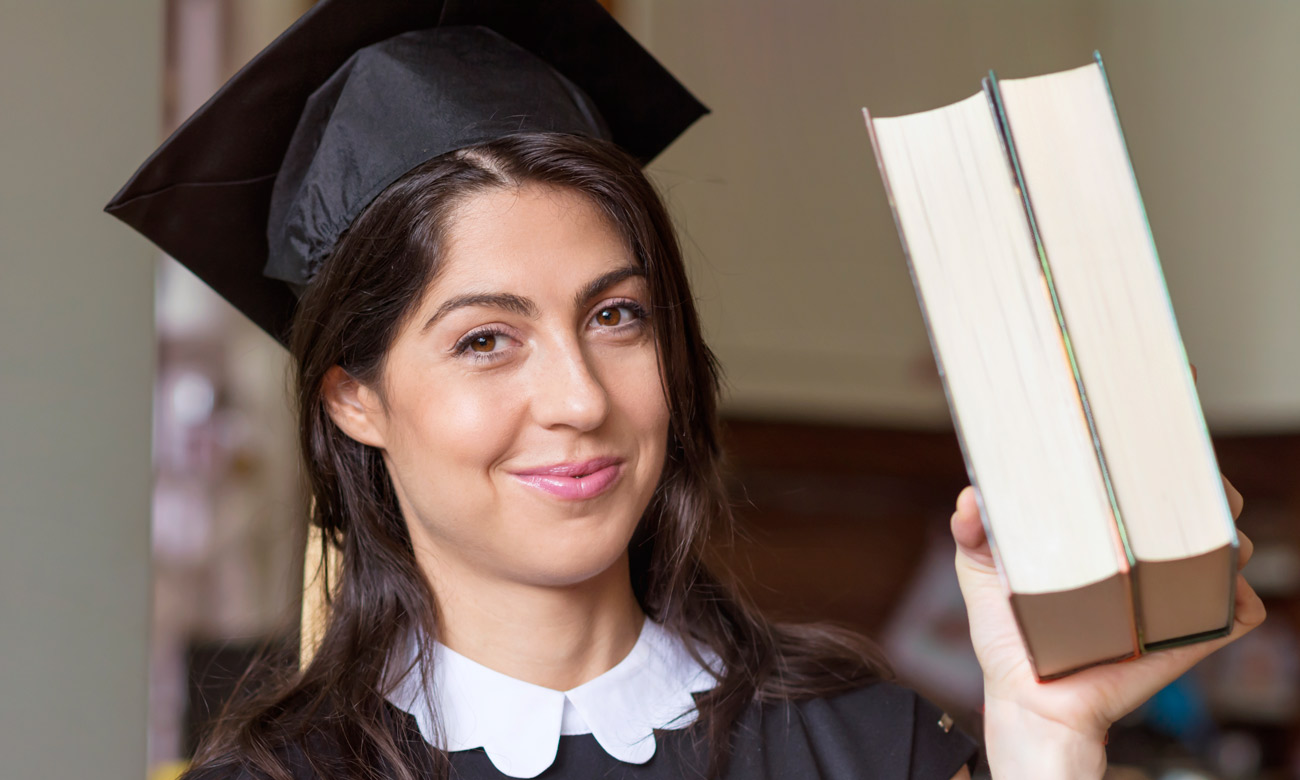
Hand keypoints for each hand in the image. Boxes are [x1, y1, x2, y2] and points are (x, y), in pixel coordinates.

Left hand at [951, 364, 1265, 777]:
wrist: (1032, 699)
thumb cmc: (1012, 628)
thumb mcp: (982, 566)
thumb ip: (974, 526)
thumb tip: (970, 499)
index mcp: (1107, 519)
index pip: (1146, 462)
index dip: (1162, 425)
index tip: (1168, 385)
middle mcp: (1149, 544)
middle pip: (1199, 489)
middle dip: (1198, 471)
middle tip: (1177, 468)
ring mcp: (1180, 584)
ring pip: (1226, 536)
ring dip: (1215, 528)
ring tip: (1177, 535)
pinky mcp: (1200, 628)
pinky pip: (1239, 602)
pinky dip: (1231, 593)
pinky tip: (1199, 591)